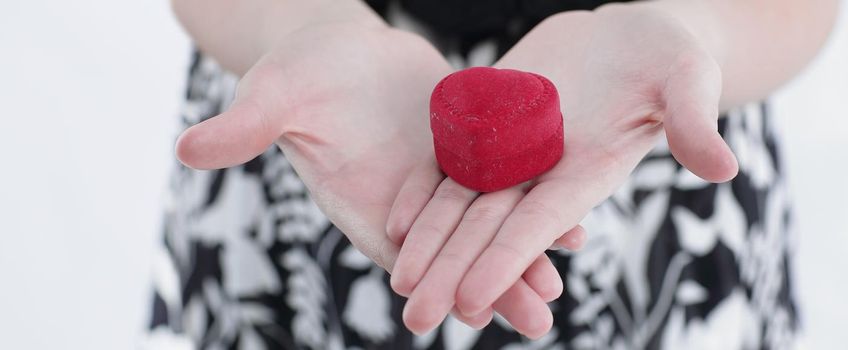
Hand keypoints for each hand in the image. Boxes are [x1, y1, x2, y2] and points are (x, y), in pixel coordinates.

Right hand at [174, 22, 571, 333]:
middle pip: (452, 250)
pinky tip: (573, 222)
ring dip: (521, 253)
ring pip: (482, 225)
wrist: (338, 47)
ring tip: (561, 285)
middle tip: (541, 319)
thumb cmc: (297, 72)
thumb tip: (187, 149)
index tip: (467, 311)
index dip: (433, 279)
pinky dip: (532, 202)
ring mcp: (437, 178)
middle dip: (493, 283)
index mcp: (360, 197)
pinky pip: (502, 184)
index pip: (398, 250)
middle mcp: (403, 199)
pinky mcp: (463, 151)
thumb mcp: (273, 97)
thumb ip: (243, 129)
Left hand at [387, 4, 737, 336]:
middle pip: (489, 229)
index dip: (505, 263)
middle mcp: (544, 170)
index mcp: (587, 172)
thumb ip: (694, 121)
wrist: (629, 37)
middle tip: (415, 318)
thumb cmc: (670, 58)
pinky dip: (425, 191)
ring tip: (398, 286)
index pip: (539, 226)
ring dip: (430, 245)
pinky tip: (395, 222)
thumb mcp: (687, 79)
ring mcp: (514, 148)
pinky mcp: (491, 118)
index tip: (470, 302)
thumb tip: (724, 168)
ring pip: (462, 204)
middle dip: (453, 273)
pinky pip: (451, 159)